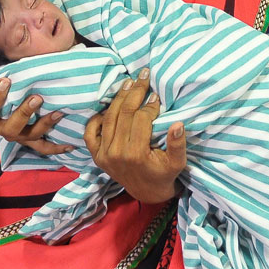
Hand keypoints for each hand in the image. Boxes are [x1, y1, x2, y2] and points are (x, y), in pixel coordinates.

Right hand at [0, 74, 70, 154]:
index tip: (6, 81)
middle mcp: (0, 129)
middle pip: (11, 128)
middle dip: (24, 114)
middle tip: (36, 98)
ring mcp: (16, 135)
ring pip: (30, 136)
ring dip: (44, 126)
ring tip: (57, 112)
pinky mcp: (28, 139)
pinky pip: (42, 147)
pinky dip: (56, 148)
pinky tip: (70, 145)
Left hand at [84, 69, 186, 202]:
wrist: (146, 193)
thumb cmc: (164, 176)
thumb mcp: (177, 163)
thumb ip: (177, 144)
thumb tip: (178, 124)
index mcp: (135, 154)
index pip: (140, 119)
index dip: (150, 105)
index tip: (157, 96)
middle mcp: (116, 153)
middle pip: (124, 113)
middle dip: (135, 91)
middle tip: (143, 75)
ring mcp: (103, 154)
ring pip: (109, 118)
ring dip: (118, 98)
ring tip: (128, 83)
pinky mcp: (97, 155)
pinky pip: (90, 133)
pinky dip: (96, 119)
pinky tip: (107, 107)